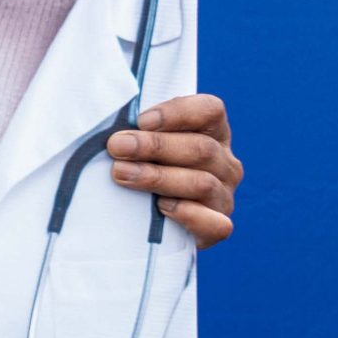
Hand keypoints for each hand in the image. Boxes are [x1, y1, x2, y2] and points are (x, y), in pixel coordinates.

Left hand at [107, 93, 239, 247]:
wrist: (146, 223)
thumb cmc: (140, 169)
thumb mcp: (140, 145)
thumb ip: (135, 131)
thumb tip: (114, 129)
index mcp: (212, 132)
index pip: (210, 110)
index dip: (178, 113)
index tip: (142, 120)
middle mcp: (224, 162)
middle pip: (201, 148)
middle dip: (155, 146)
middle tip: (118, 146)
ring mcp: (224, 195)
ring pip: (202, 182)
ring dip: (159, 177)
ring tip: (121, 174)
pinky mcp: (218, 226)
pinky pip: (214, 223)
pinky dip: (187, 214)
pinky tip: (160, 208)